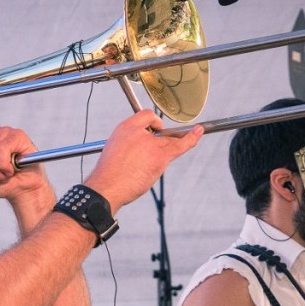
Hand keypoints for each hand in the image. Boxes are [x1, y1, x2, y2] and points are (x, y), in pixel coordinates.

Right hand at [85, 110, 203, 210]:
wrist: (105, 187)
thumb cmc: (109, 176)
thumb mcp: (113, 151)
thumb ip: (130, 146)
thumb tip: (142, 151)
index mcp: (124, 128)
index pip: (145, 117)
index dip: (153, 125)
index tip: (155, 132)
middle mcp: (136, 131)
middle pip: (158, 130)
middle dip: (163, 138)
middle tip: (164, 147)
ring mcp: (149, 143)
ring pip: (169, 140)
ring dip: (176, 142)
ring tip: (178, 144)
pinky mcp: (159, 156)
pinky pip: (180, 145)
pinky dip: (192, 138)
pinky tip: (199, 131)